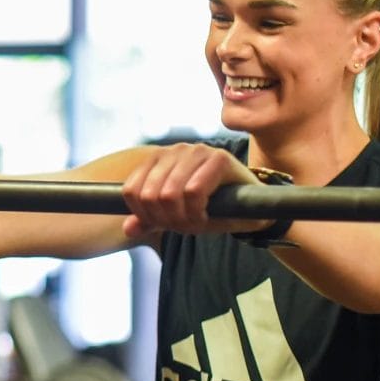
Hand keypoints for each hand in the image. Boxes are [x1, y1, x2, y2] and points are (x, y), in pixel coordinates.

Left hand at [118, 143, 275, 239]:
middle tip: (184, 226)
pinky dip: (197, 212)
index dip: (144, 215)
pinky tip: (206, 216)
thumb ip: (150, 220)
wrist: (252, 209)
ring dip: (182, 218)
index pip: (131, 190)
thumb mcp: (175, 216)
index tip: (164, 223)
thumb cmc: (211, 208)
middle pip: (149, 195)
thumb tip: (127, 229)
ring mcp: (196, 151)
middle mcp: (174, 151)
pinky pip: (194, 191)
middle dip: (165, 219)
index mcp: (157, 160)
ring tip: (196, 222)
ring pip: (169, 194)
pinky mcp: (219, 158)